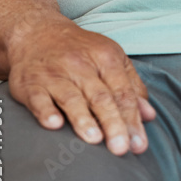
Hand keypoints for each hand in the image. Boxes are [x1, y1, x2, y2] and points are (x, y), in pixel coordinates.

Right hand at [6, 17, 154, 154]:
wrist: (38, 32)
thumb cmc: (82, 51)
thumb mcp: (112, 59)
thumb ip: (132, 87)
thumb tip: (149, 116)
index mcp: (106, 58)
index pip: (123, 93)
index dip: (132, 119)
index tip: (138, 144)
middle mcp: (81, 65)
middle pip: (101, 97)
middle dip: (113, 124)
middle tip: (121, 148)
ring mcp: (55, 74)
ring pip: (72, 98)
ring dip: (83, 119)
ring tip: (95, 140)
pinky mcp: (30, 83)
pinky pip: (38, 98)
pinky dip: (46, 111)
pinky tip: (54, 125)